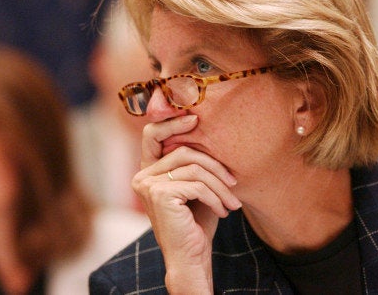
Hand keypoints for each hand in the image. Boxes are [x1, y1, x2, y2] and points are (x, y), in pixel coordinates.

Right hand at [132, 115, 240, 292]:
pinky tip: (223, 211)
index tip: (195, 120)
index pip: (152, 135)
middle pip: (184, 151)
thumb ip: (196, 163)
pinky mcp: (159, 194)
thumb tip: (211, 132)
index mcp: (149, 171)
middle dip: (215, 166)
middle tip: (235, 182)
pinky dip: (215, 197)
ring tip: (233, 202)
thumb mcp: (197, 187)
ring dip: (220, 185)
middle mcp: (142, 176)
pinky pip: (196, 184)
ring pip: (194, 168)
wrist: (191, 256)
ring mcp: (148, 185)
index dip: (172, 122)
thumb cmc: (197, 222)